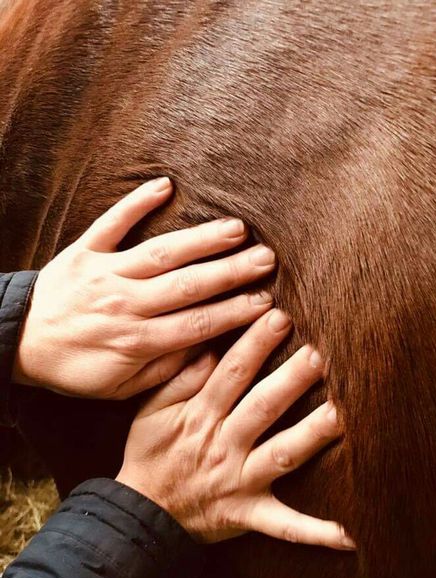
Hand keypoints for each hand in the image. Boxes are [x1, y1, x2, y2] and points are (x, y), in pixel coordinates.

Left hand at [13, 177, 275, 397]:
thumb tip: (206, 351)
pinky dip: (136, 203)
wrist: (21, 344)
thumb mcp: (120, 388)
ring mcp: (105, 273)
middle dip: (231, 271)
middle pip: (188, 285)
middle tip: (266, 258)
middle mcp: (126, 303)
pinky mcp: (84, 251)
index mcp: (137, 340)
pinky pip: (111, 223)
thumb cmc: (76, 368)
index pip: (197, 324)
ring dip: (201, 239)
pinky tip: (165, 185)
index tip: (265, 301)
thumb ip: (165, 370)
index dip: (234, 312)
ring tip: (237, 228)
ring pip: (161, 253)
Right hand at [116, 309, 354, 549]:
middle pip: (262, 408)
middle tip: (318, 354)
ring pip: (281, 455)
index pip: (231, 373)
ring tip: (339, 414)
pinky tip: (349, 535)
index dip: (256, 343)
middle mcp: (224, 446)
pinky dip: (316, 531)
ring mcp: (240, 481)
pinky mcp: (250, 513)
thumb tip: (207, 349)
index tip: (279, 315)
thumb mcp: (149, 411)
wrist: (142, 513)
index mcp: (201, 416)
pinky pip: (285, 526)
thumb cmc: (150, 454)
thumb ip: (177, 380)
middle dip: (291, 380)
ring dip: (311, 437)